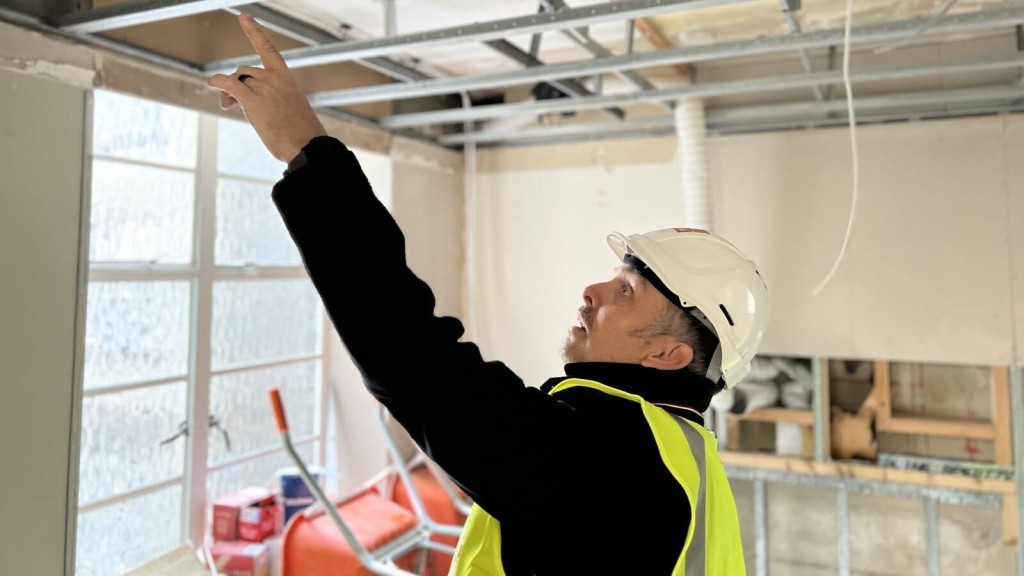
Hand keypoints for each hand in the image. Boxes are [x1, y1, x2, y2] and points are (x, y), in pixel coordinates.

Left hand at [208, 13, 327, 162]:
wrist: (307, 145)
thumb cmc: (301, 134)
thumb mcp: (291, 110)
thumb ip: (272, 100)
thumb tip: (241, 102)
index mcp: (286, 79)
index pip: (268, 50)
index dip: (254, 32)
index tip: (244, 17)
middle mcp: (274, 78)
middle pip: (245, 71)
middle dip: (238, 83)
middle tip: (233, 102)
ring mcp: (262, 88)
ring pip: (237, 80)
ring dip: (229, 91)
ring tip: (230, 106)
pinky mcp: (251, 100)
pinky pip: (228, 85)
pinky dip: (217, 82)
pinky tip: (212, 83)